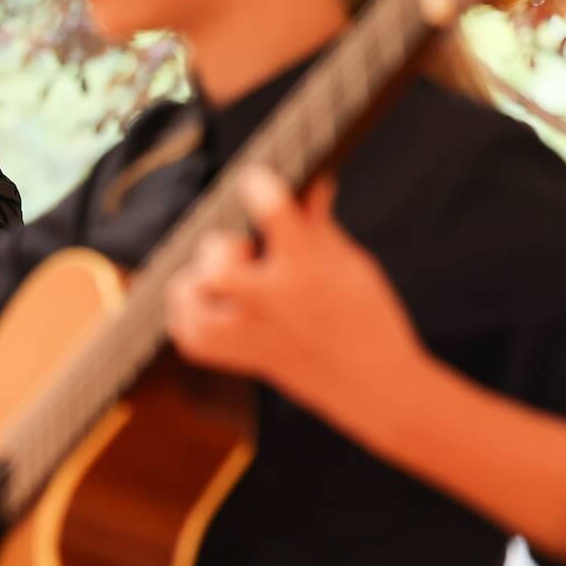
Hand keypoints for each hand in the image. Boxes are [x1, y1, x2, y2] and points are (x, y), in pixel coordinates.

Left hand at [166, 169, 426, 445]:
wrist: (375, 385)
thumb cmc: (367, 317)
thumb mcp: (350, 262)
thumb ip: (317, 222)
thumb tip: (312, 181)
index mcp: (307, 270)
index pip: (271, 212)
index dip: (258, 186)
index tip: (256, 180)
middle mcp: (273, 303)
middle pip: (216, 265)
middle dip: (222, 248)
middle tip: (246, 252)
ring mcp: (252, 334)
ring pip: (193, 299)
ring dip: (201, 281)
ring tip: (228, 282)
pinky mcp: (240, 358)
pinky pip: (190, 334)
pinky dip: (191, 315)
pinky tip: (214, 303)